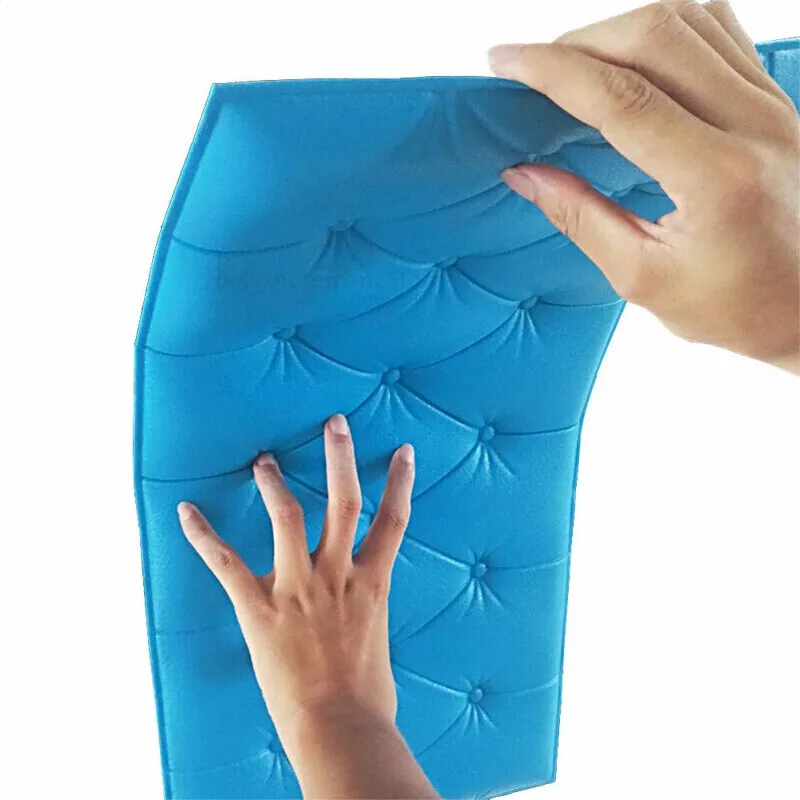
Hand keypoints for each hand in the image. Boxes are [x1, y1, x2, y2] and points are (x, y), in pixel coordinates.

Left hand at [178, 414, 437, 798]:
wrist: (340, 727)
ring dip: (274, 483)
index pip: (394, 520)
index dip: (400, 482)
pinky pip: (226, 562)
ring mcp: (298, 587)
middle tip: (333, 423)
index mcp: (372, 583)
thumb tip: (362, 605)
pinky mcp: (259, 607)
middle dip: (339, 457)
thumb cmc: (367, 696)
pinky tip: (186, 511)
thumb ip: (367, 609)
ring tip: (264, 460)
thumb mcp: (378, 640)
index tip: (403, 451)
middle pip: (344, 501)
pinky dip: (203, 535)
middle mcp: (338, 574)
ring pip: (287, 516)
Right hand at [489, 0, 799, 373]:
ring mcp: (773, 104)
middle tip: (536, 68)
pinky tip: (636, 58)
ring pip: (689, 20)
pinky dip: (666, 30)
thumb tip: (524, 175)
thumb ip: (581, 219)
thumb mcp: (644, 278)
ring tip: (579, 63)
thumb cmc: (738, 305)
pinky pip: (719, 32)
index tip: (506, 62)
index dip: (553, 71)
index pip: (621, 98)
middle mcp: (754, 124)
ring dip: (620, 29)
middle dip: (580, 41)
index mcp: (717, 178)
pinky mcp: (777, 98)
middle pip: (655, 36)